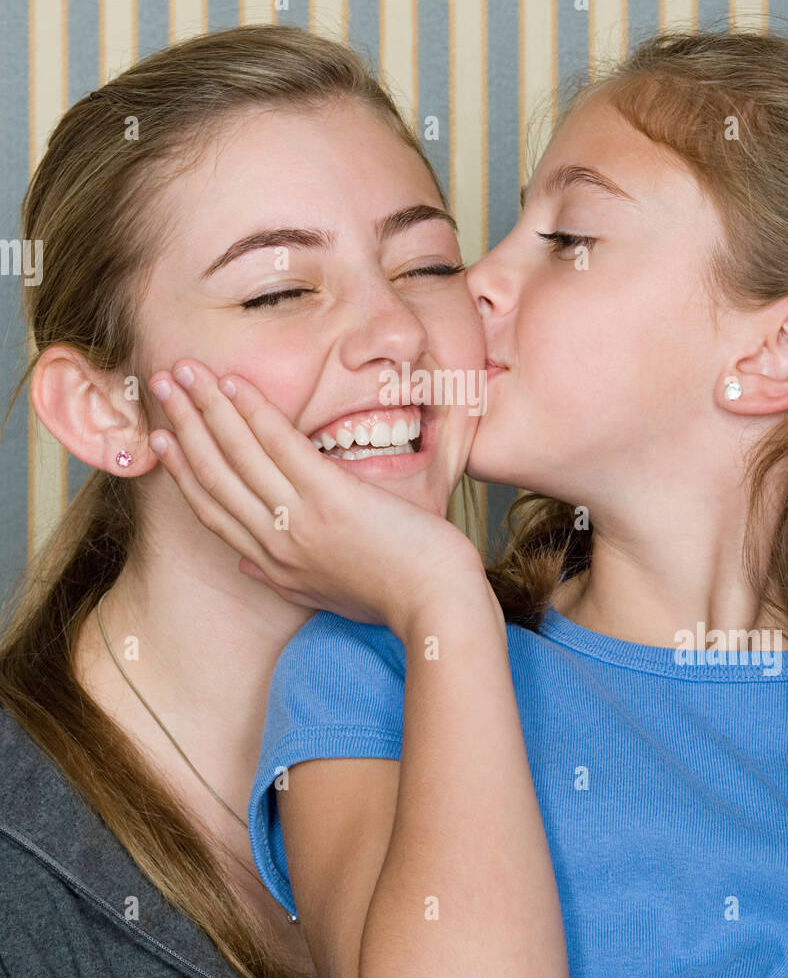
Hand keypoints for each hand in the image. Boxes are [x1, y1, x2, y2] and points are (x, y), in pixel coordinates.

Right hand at [146, 359, 483, 628]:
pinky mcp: (331, 499)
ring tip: (183, 371)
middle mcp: (276, 542)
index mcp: (275, 564)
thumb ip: (284, 578)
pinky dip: (254, 413)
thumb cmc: (395, 597)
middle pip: (214, 475)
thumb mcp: (326, 595)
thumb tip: (247, 565)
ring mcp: (300, 520)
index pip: (213, 509)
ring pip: (237, 455)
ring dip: (205, 407)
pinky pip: (282, 447)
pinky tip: (233, 384)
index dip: (182, 469)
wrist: (437, 606)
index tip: (162, 437)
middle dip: (183, 425)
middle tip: (160, 385)